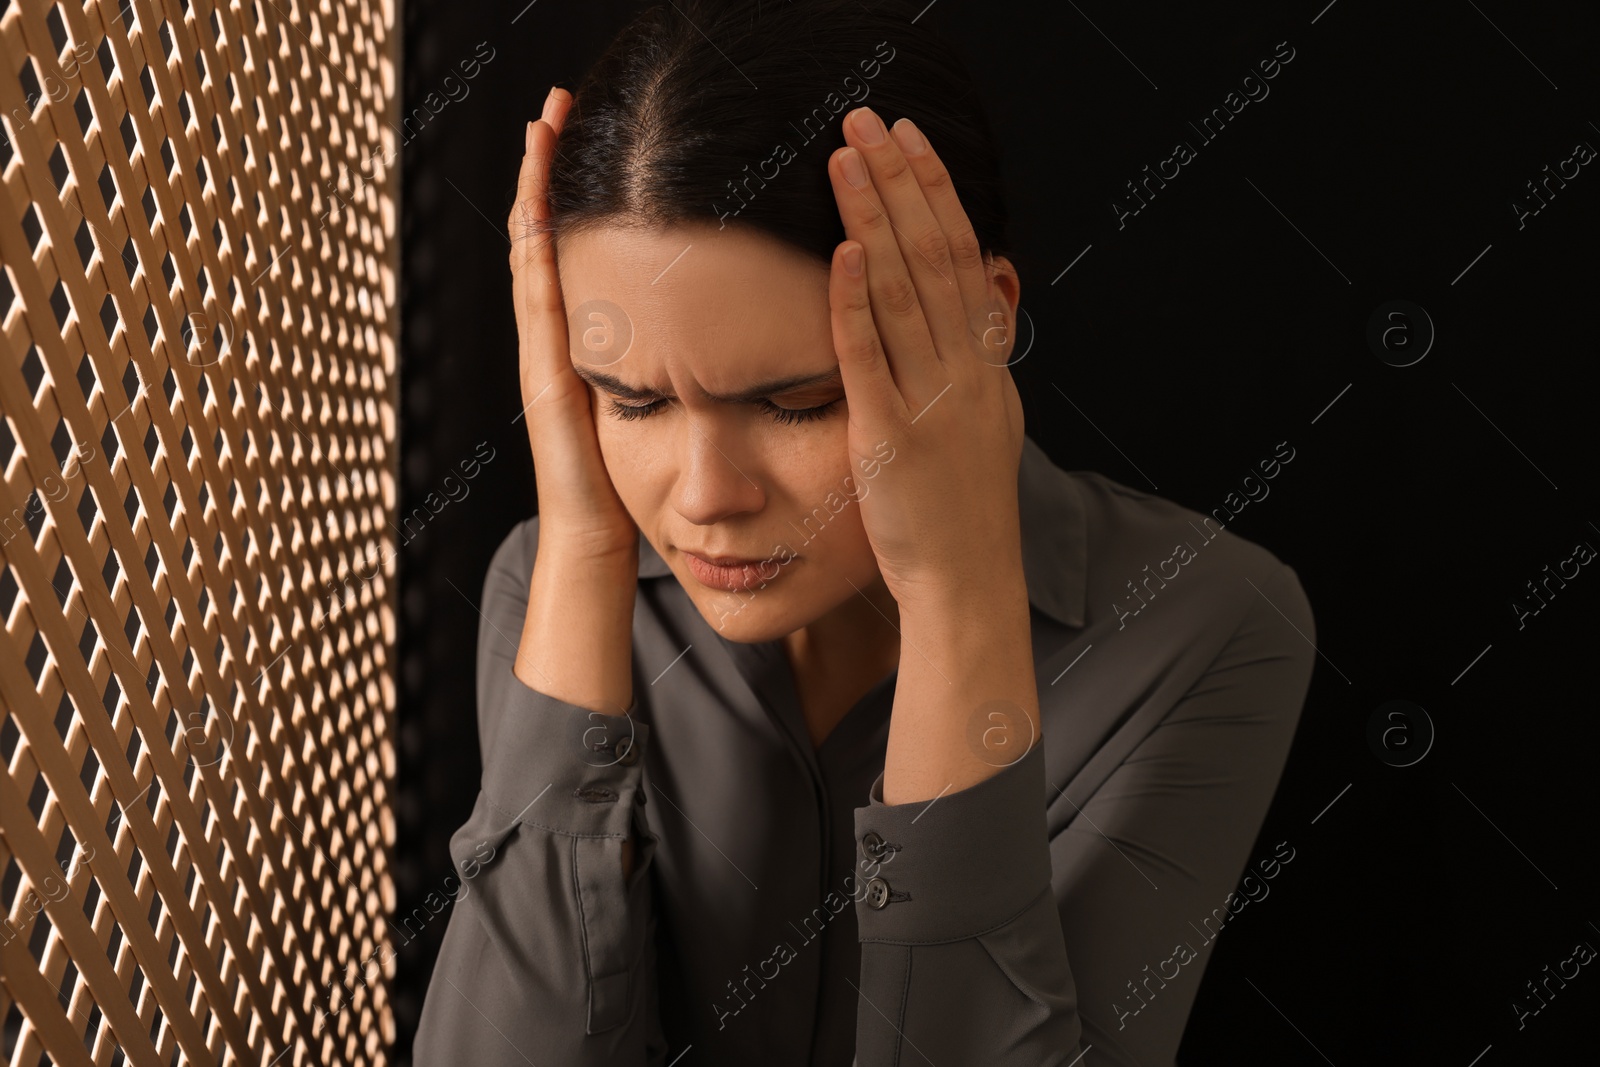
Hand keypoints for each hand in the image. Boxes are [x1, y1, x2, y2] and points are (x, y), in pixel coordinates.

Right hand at [510, 87, 638, 560]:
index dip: (574, 195)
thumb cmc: (629, 488)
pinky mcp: (547, 374)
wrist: (596, 543)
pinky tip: (540, 204)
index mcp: (581, 342)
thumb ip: (661, 368)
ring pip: (534, 253)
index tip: (585, 139)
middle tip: (558, 106)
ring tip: (542, 128)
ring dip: (537, 189)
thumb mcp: (650, 409)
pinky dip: (537, 246)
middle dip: (549, 171)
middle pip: (545, 236)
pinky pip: (540, 296)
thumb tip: (704, 333)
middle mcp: (554, 338)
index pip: (573, 251)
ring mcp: (542, 352)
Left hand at [824, 107, 1026, 609]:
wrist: (969, 584)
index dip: (936, 193)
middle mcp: (966, 371)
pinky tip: (839, 254)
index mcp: (985, 365)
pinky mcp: (892, 437)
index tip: (909, 142)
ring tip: (843, 160)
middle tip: (868, 121)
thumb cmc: (963, 511)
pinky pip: (872, 359)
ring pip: (905, 291)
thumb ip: (977, 359)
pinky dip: (856, 304)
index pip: (963, 257)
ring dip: (874, 218)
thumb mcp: (986, 423)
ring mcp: (933, 402)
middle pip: (935, 255)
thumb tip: (986, 295)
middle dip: (900, 182)